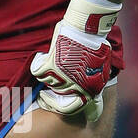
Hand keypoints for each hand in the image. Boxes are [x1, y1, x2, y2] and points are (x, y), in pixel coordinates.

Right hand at [31, 0, 119, 119]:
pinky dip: (38, 63)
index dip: (58, 106)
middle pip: (57, 94)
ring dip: (48, 74)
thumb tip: (84, 98)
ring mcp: (64, 76)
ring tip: (49, 65)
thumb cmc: (95, 47)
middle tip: (44, 89)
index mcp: (90, 89)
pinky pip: (38, 71)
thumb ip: (89, 83)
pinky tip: (41, 57)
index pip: (71, 108)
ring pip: (46, 82)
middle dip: (51, 91)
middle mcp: (76, 85)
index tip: (50, 101)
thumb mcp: (99, 70)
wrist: (89, 29)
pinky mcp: (52, 65)